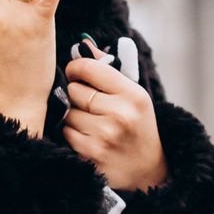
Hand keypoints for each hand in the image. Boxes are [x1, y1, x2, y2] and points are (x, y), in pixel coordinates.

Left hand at [61, 43, 166, 190]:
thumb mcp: (133, 96)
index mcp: (133, 95)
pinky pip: (66, 133)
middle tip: (89, 103)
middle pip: (74, 90)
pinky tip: (88, 137)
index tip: (76, 73)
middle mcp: (120, 114)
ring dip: (73, 115)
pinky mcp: (91, 154)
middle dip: (77, 95)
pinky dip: (72, 133)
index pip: (90, 68)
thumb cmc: (137, 126)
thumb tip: (83, 44)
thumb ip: (108, 69)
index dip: (76, 67)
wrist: (147, 169)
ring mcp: (105, 136)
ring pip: (68, 112)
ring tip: (91, 122)